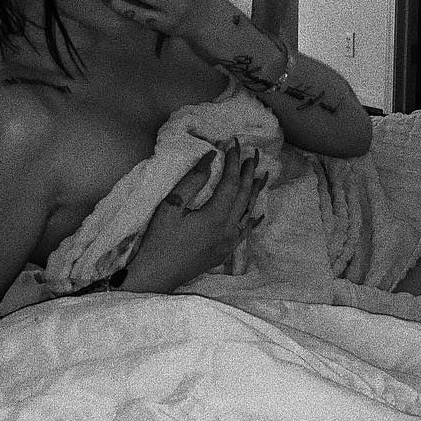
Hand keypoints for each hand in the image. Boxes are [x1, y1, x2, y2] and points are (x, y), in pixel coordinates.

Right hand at [121, 138, 267, 292]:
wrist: (157, 275)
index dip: (234, 163)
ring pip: (248, 212)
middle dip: (248, 173)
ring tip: (263, 174)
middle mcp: (228, 230)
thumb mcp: (171, 206)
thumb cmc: (159, 239)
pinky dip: (253, 219)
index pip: (231, 183)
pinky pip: (245, 231)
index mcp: (215, 217)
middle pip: (244, 196)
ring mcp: (229, 242)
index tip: (234, 145)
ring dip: (255, 192)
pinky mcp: (225, 251)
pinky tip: (259, 213)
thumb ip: (192, 181)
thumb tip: (210, 158)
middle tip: (252, 154)